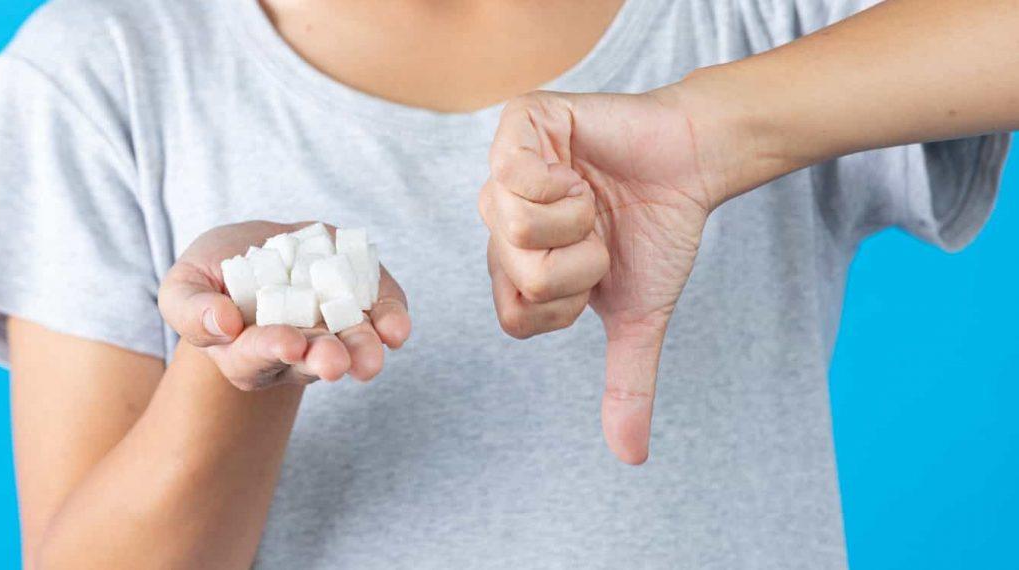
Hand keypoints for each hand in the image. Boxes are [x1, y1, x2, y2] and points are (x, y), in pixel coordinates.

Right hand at [158, 221, 410, 389]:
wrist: (262, 248)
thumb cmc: (216, 272)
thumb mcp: (184, 284)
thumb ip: (190, 309)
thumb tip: (223, 326)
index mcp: (246, 355)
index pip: (256, 359)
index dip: (271, 349)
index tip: (287, 342)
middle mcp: (296, 354)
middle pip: (310, 363)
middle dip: (324, 360)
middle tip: (335, 362)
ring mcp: (334, 333)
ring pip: (352, 348)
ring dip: (364, 349)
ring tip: (374, 352)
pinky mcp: (364, 307)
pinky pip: (382, 319)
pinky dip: (391, 320)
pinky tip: (396, 327)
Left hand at [479, 89, 733, 463]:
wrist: (693, 164)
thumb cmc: (657, 233)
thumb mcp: (637, 316)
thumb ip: (624, 382)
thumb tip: (631, 458)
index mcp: (514, 266)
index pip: (515, 317)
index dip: (566, 304)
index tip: (595, 275)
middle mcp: (498, 222)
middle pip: (516, 276)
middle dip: (580, 262)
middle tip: (599, 230)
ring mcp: (503, 173)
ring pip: (514, 229)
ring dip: (577, 221)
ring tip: (590, 196)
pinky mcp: (519, 126)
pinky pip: (513, 174)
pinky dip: (561, 181)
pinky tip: (577, 166)